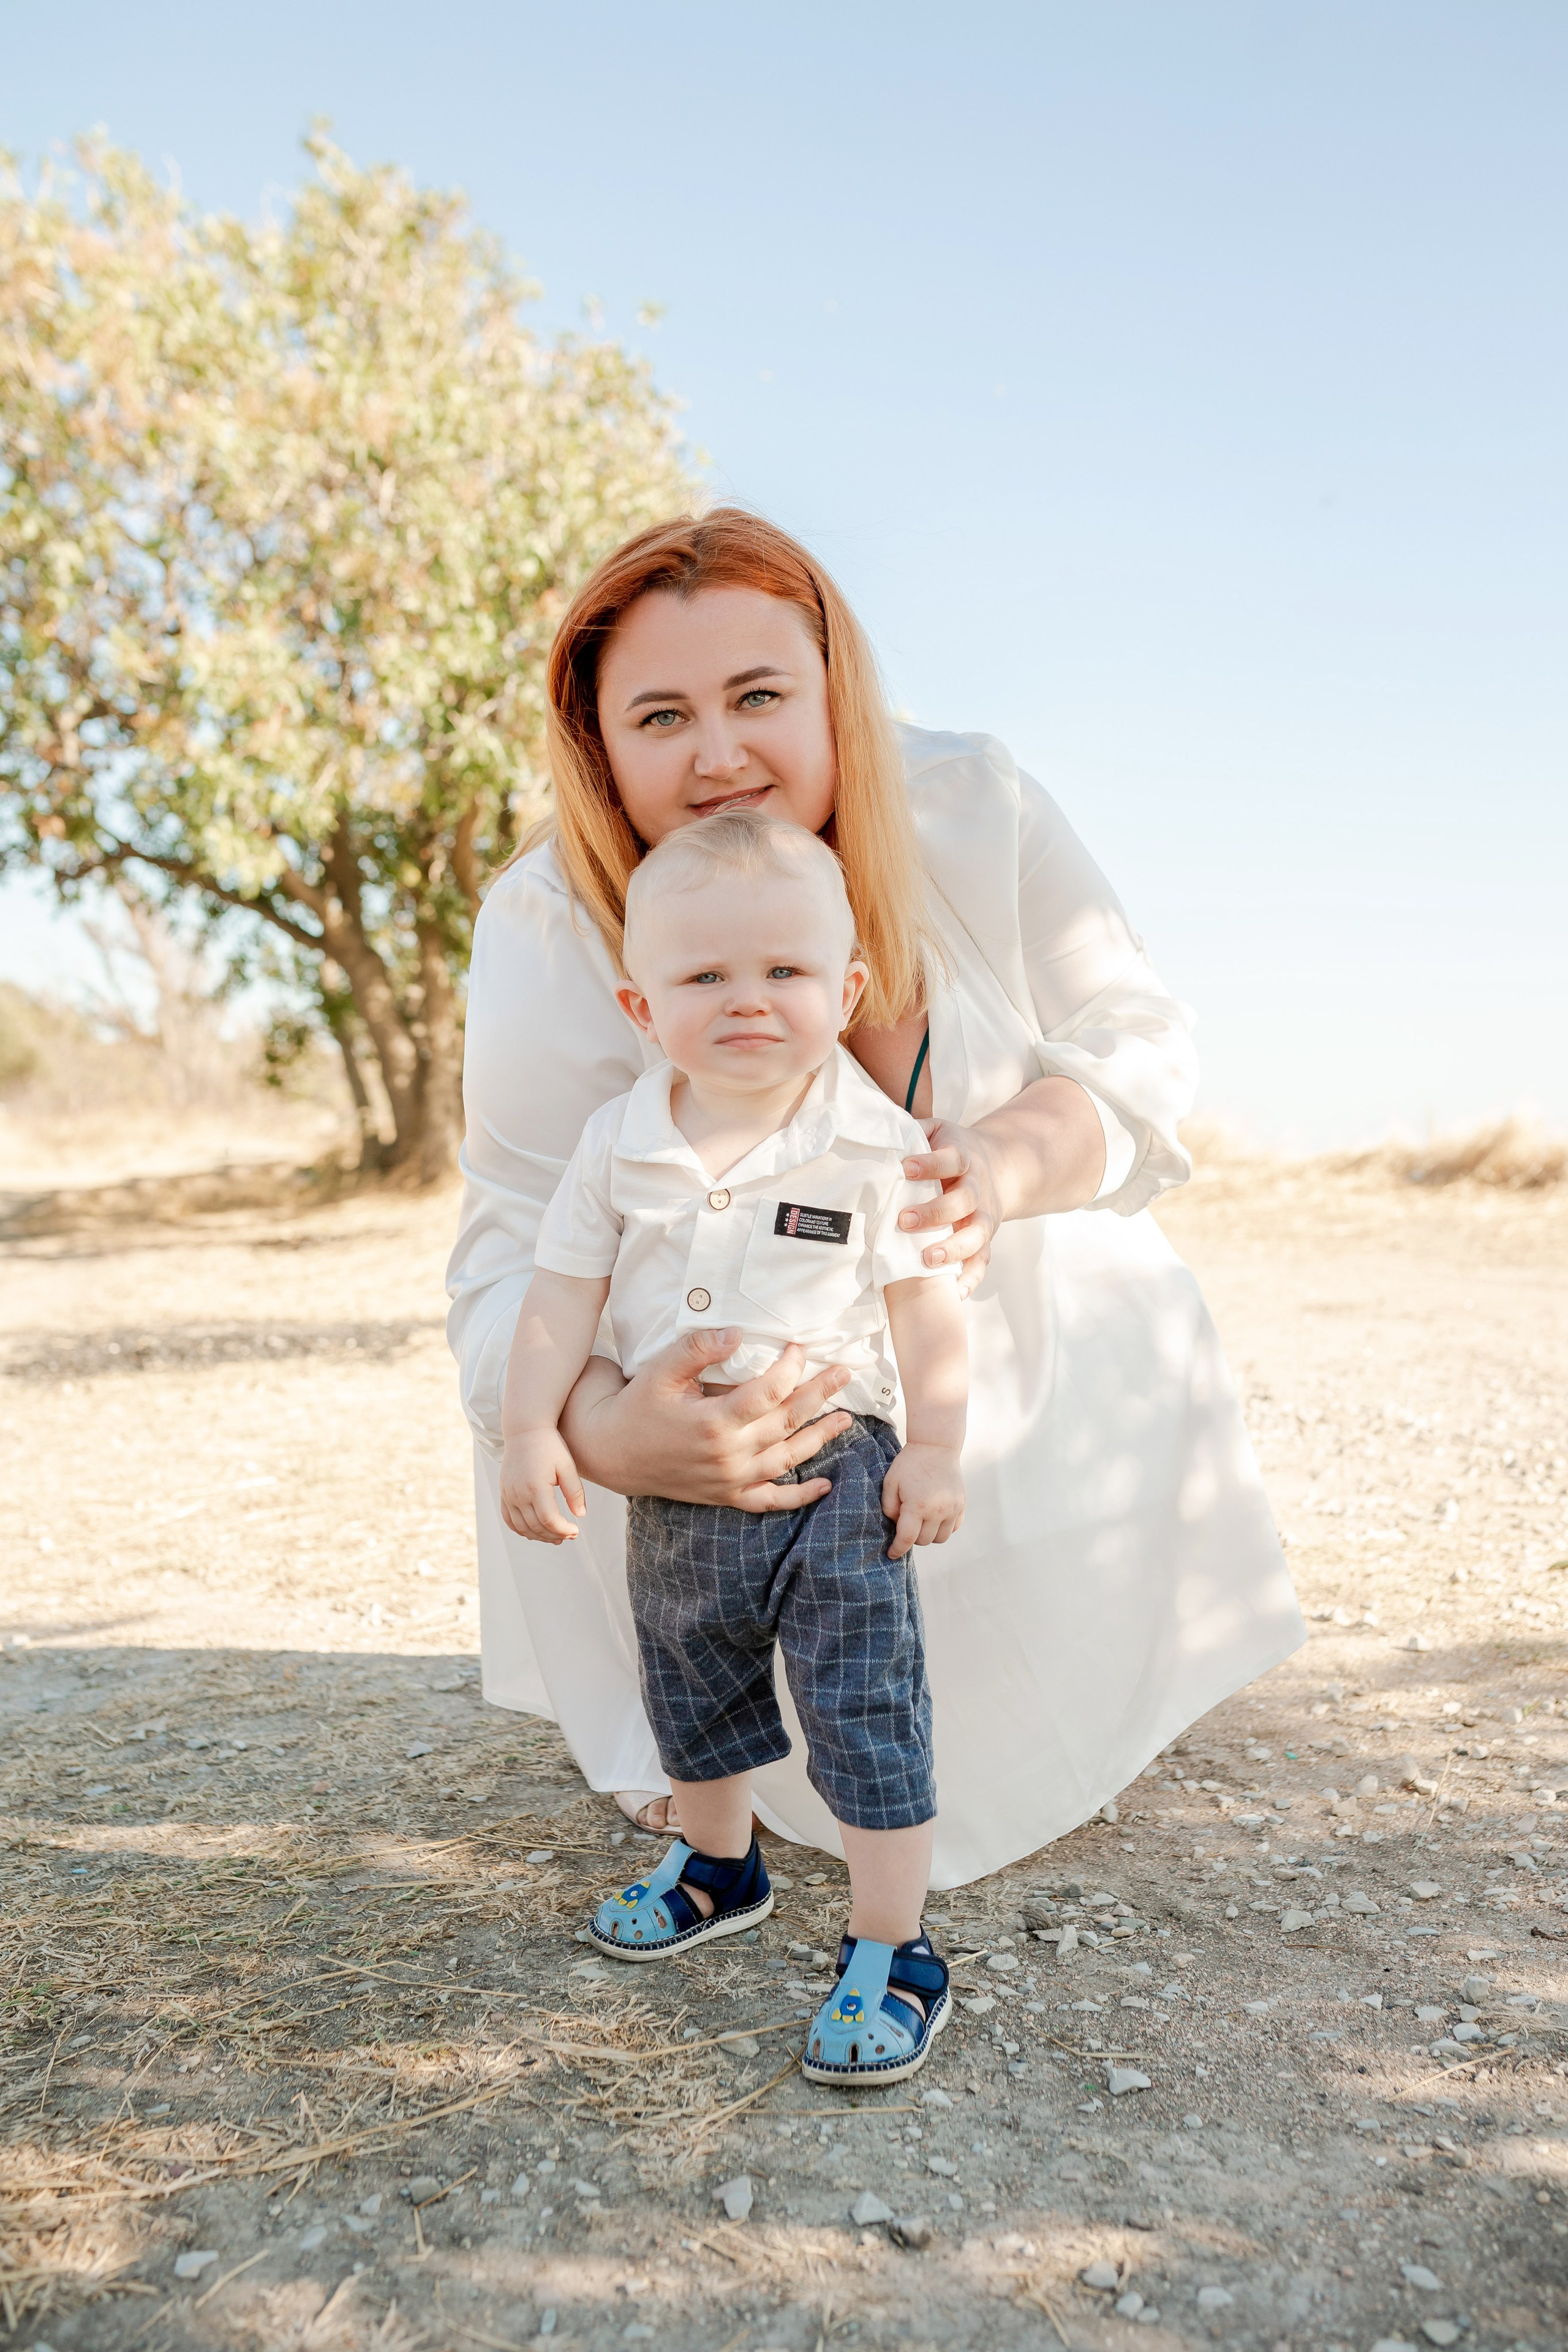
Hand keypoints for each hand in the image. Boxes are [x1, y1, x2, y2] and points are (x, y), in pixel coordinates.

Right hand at [500, 1428, 586, 1543]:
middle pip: (536, 1526)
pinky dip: (521, 1530)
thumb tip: (580, 1515)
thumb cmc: (549, 1446)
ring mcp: (508, 1494)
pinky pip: (509, 1519)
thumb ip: (575, 1492)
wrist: (525, 1430)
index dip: (563, 1530)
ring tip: (555, 1537)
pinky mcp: (503, 1493)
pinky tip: (534, 1532)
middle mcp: (518, 1493)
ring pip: (521, 1527)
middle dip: (554, 1535)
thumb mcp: (567, 1466)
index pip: (550, 1520)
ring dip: (539, 1536)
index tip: (575, 1531)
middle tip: (569, 1536)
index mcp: (535, 1486)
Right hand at [561, 1328, 854, 1510]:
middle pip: (786, 1422)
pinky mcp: (726, 1495)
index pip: (767, 1392)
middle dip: (819, 1394)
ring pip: (787, 1459)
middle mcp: (727, 1455)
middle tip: (845, 1373)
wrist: (611, 1452)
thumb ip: (699, 1348)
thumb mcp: (662, 1370)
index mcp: (713, 1422)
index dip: (790, 1368)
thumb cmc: (637, 1405)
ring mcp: (729, 1480)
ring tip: (845, 1418)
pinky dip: (800, 1497)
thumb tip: (738, 1333)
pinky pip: (770, 1501)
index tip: (799, 1347)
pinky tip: (825, 1486)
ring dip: (820, 1438)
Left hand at [881, 1442, 964, 1559]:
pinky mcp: (962, 1505)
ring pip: (940, 1538)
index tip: (891, 1554)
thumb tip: (897, 1527)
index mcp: (918, 1504)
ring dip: (928, 1535)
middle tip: (906, 1523)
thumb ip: (889, 1509)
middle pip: (924, 1541)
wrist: (936, 1447)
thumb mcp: (890, 1483)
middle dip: (912, 1537)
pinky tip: (934, 1517)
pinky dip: (942, 1528)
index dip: (897, 1549)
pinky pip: (953, 1528)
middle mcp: (938, 1509)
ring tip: (920, 1521)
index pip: (907, 1538)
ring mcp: (953, 1508)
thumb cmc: (909, 1464)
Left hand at [898, 1120, 1003, 1300]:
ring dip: (954, 1248)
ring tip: (926, 1260)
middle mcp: (977, 1187)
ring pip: (977, 1233)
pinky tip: (955, 1292)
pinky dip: (971, 1277)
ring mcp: (985, 1215)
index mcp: (963, 1157)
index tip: (904, 1168)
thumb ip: (911, 1131)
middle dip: (935, 1212)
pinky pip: (983, 1260)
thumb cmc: (950, 1150)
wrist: (998, 1165)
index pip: (950, 1159)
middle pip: (964, 1200)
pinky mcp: (986, 1238)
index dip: (930, 1164)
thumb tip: (873, 1130)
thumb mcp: (937, 1130)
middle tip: (903, 1220)